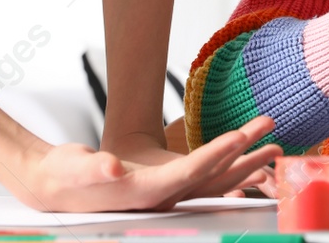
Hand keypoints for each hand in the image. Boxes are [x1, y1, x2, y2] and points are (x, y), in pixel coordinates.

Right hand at [5, 115, 281, 211]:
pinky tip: (246, 150)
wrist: (56, 187)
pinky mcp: (164, 185)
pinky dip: (227, 162)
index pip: (188, 172)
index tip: (237, 137)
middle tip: (272, 131)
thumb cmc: (65, 176)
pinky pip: (205, 174)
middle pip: (211, 174)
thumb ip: (95, 170)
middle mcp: (162, 196)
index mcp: (145, 192)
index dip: (213, 155)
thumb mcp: (76, 170)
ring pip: (214, 175)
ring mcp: (166, 193)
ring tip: (271, 137)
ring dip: (243, 158)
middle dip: (243, 154)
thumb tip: (112, 168)